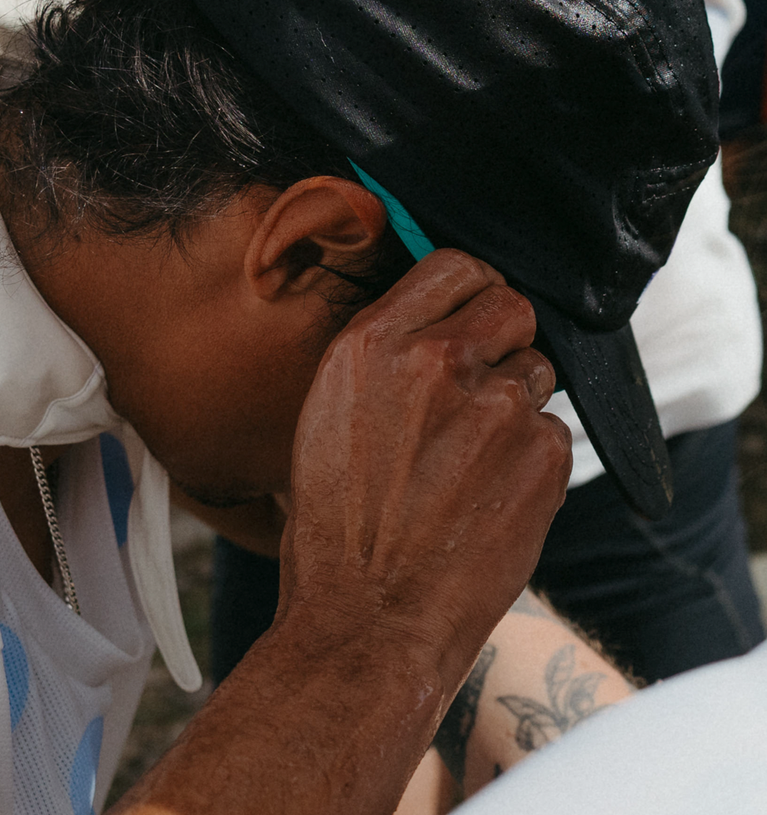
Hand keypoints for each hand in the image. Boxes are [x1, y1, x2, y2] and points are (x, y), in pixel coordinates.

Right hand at [280, 249, 570, 690]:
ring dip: (516, 401)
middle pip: (511, 306)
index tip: (469, 312)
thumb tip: (432, 321)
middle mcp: (437, 361)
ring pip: (537, 371)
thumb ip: (383, 355)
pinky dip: (530, 458)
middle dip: (503, 337)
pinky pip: (552, 433)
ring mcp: (497, 407)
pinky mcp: (542, 458)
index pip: (454, 265)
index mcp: (373, 343)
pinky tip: (488, 494)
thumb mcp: (327, 413)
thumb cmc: (335, 524)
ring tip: (471, 457)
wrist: (368, 616)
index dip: (469, 290)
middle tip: (479, 384)